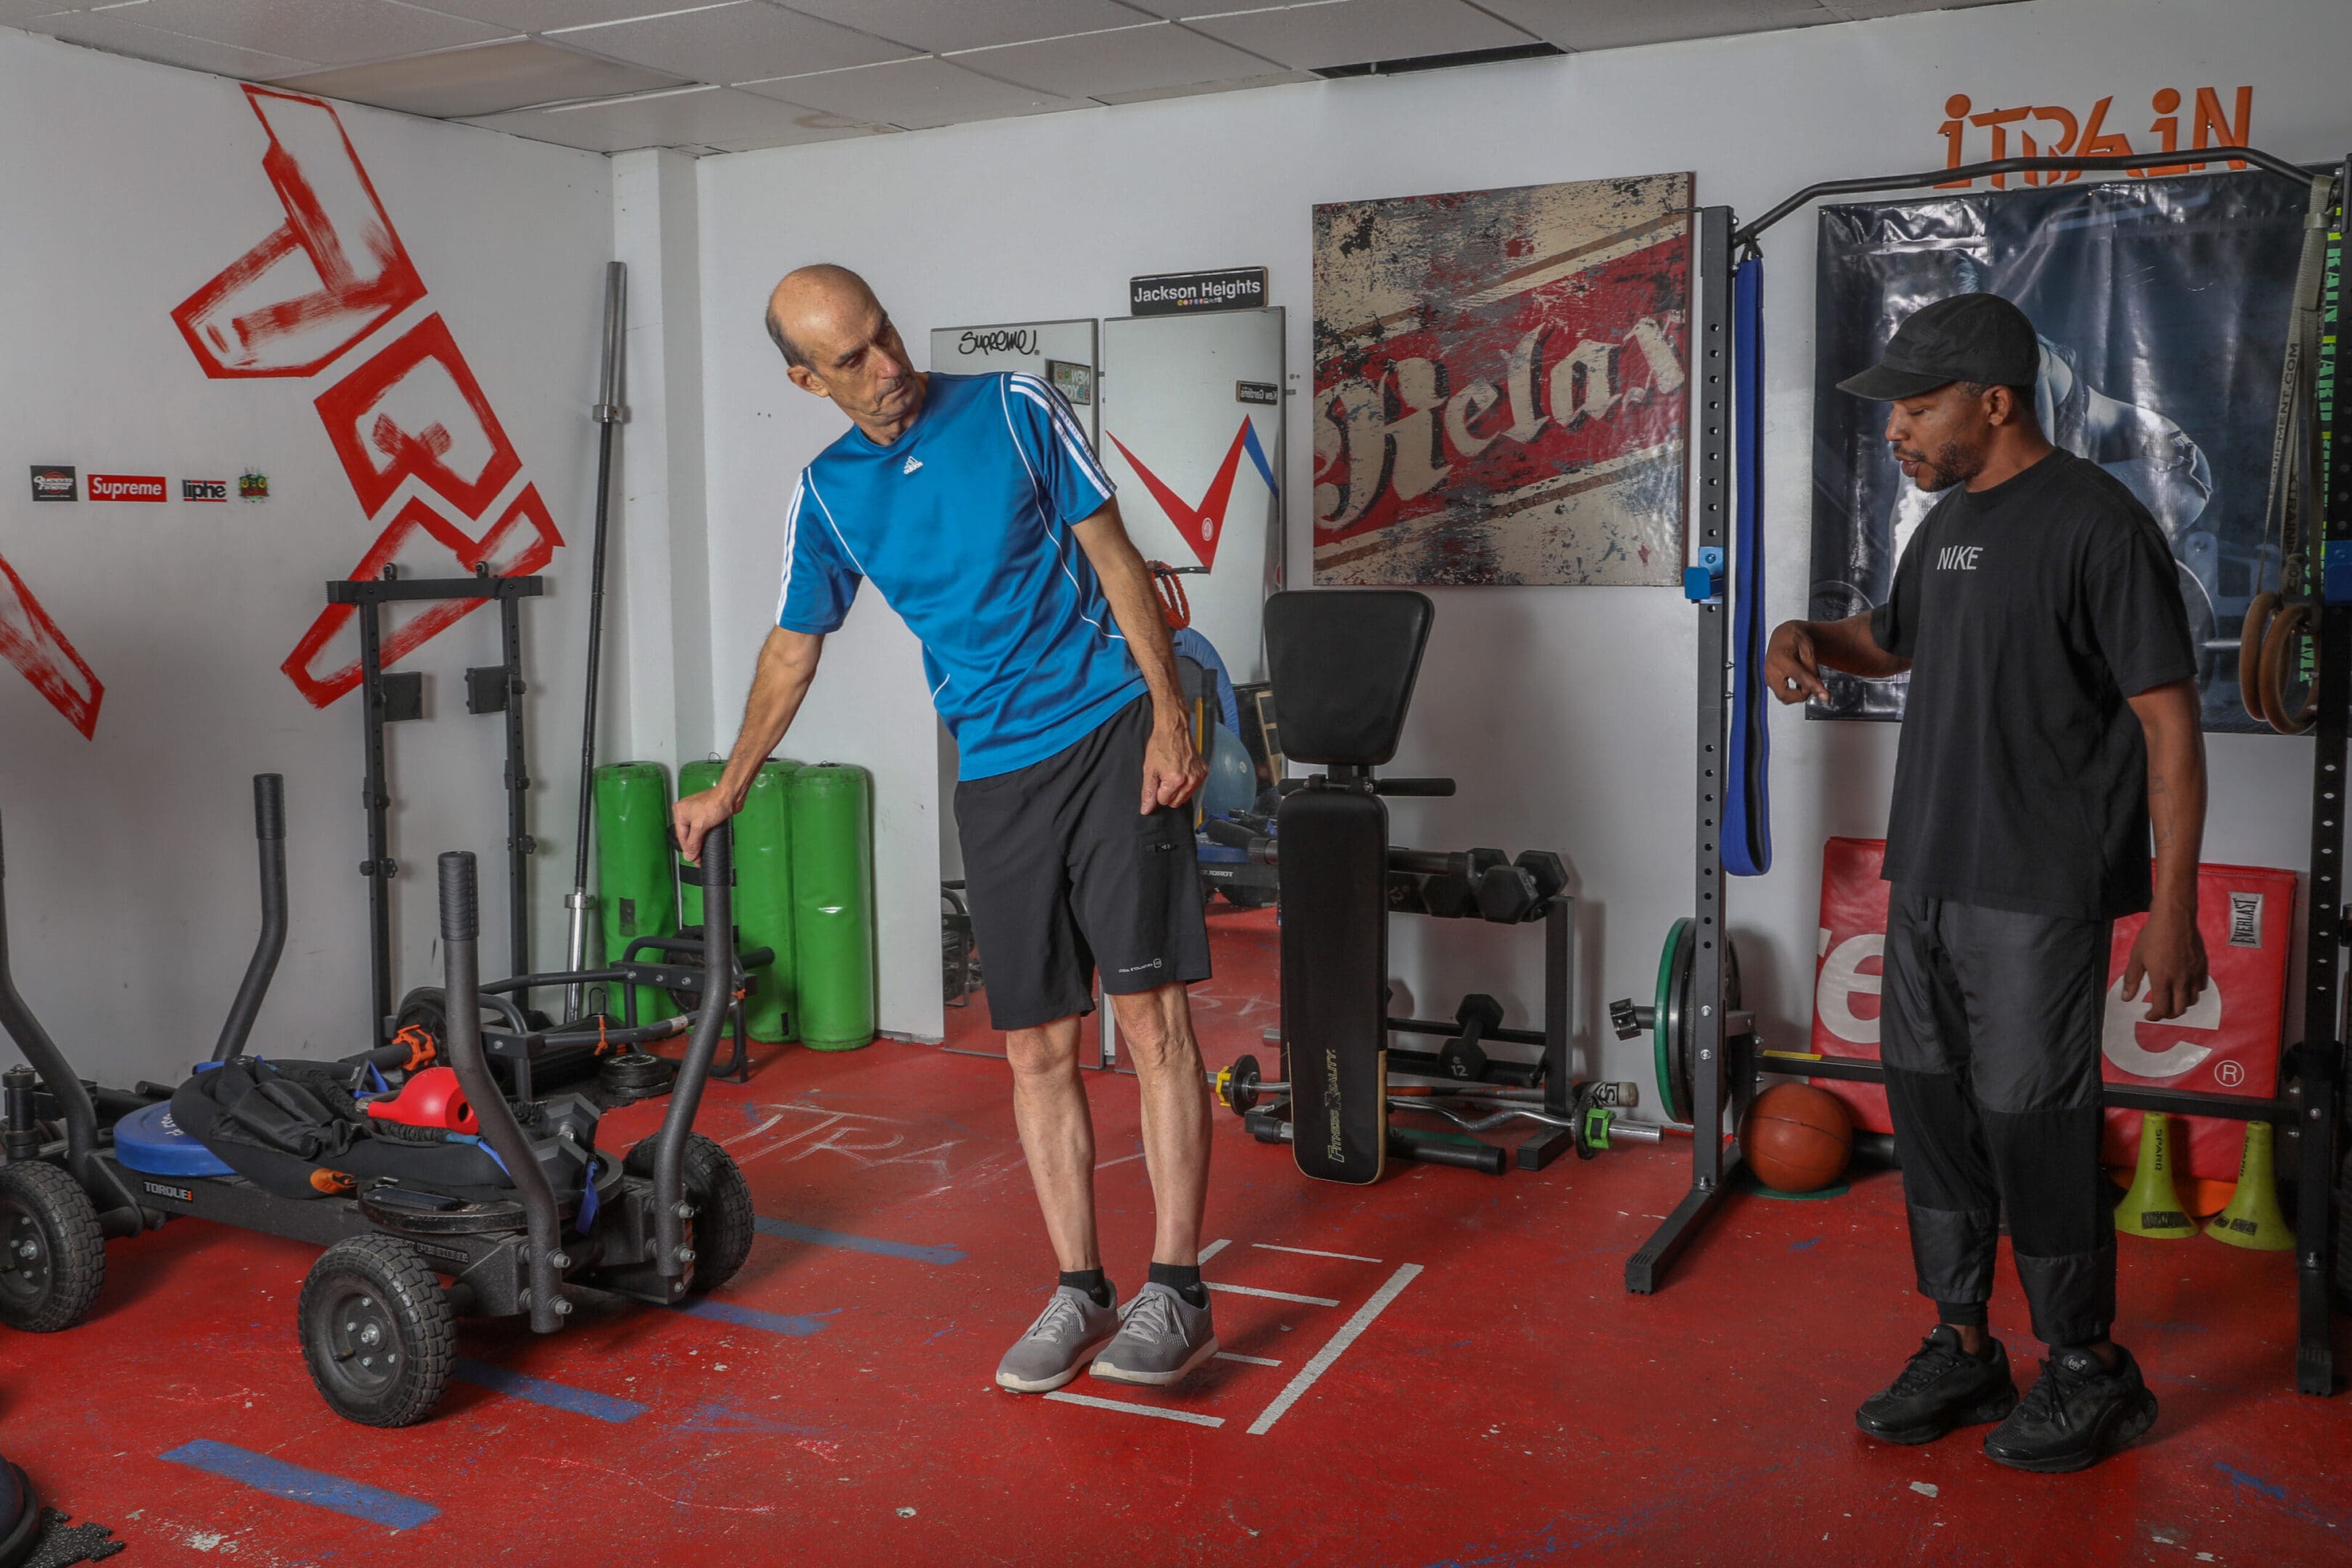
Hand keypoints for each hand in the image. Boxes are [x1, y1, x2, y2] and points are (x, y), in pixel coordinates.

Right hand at [672, 786, 736, 862]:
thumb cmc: (715, 803)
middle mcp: (686, 811)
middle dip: (694, 847)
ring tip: (703, 853)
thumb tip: (689, 855)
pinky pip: (703, 828)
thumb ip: (693, 842)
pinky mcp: (707, 814)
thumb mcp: (700, 826)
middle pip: (688, 835)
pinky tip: (708, 842)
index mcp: (680, 811)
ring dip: (700, 842)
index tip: (693, 858)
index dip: (687, 849)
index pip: (681, 836)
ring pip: (696, 832)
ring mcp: (697, 812)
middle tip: (699, 858)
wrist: (731, 796)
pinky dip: (705, 836)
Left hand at [1141, 714, 1206, 812]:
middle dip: (1168, 792)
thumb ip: (1148, 792)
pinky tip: (1182, 770)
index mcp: (1175, 780)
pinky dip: (1187, 782)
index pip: (1164, 801)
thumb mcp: (1149, 769)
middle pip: (1175, 802)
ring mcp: (1198, 776)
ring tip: (1173, 772)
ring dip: (1177, 789)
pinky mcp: (1203, 772)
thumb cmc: (1160, 745)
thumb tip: (1146, 810)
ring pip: (1185, 797)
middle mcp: (1190, 780)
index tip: (1159, 777)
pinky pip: (1193, 787)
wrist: (1174, 729)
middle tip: (1165, 775)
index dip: (1158, 790)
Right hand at [1764, 621, 1826, 704]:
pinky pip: (1781, 693)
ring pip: (1783, 697)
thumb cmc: (1794, 638)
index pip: (1799, 676)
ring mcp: (1768, 676)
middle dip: (1801, 695)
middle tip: (1813, 685)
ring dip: (1797, 694)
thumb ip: (1812, 668)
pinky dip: (1792, 692)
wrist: (1783, 635)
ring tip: (1806, 681)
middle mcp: (1771, 668)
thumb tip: (1818, 686)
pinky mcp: (1768, 681)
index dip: (1813, 687)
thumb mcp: (1808, 649)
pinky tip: (1799, 683)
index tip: (1824, 696)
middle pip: (1785, 694)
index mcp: (1781, 657)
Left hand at [2123, 908, 2208, 1022]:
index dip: (2154, 1016)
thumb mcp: (2136, 957)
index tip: (2148, 1016)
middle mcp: (2180, 981)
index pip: (2161, 1008)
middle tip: (2160, 1011)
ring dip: (2181, 1005)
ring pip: (2192, 1000)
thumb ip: (2132, 979)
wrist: (2175, 918)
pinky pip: (2201, 987)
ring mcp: (2194, 974)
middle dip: (2168, 1015)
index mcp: (2162, 980)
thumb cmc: (2153, 936)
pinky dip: (2193, 992)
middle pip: (2179, 1009)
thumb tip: (2126, 998)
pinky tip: (2185, 987)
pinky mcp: (2203, 966)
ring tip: (2172, 1000)